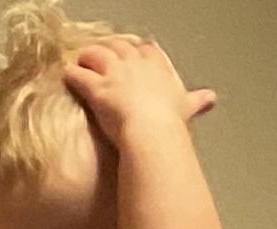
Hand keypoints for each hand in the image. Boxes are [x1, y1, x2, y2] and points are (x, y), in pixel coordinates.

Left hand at [63, 34, 216, 144]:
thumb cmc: (169, 124)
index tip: (134, 53)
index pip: (147, 49)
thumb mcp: (186, 108)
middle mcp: (136, 65)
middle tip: (102, 53)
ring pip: (98, 55)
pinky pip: (80, 76)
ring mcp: (115, 75)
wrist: (153, 133)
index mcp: (158, 67)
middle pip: (120, 46)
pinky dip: (72, 74)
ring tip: (81, 60)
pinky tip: (66, 74)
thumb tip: (210, 99)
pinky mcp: (97, 89)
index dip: (138, 51)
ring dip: (88, 56)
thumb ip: (196, 101)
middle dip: (110, 48)